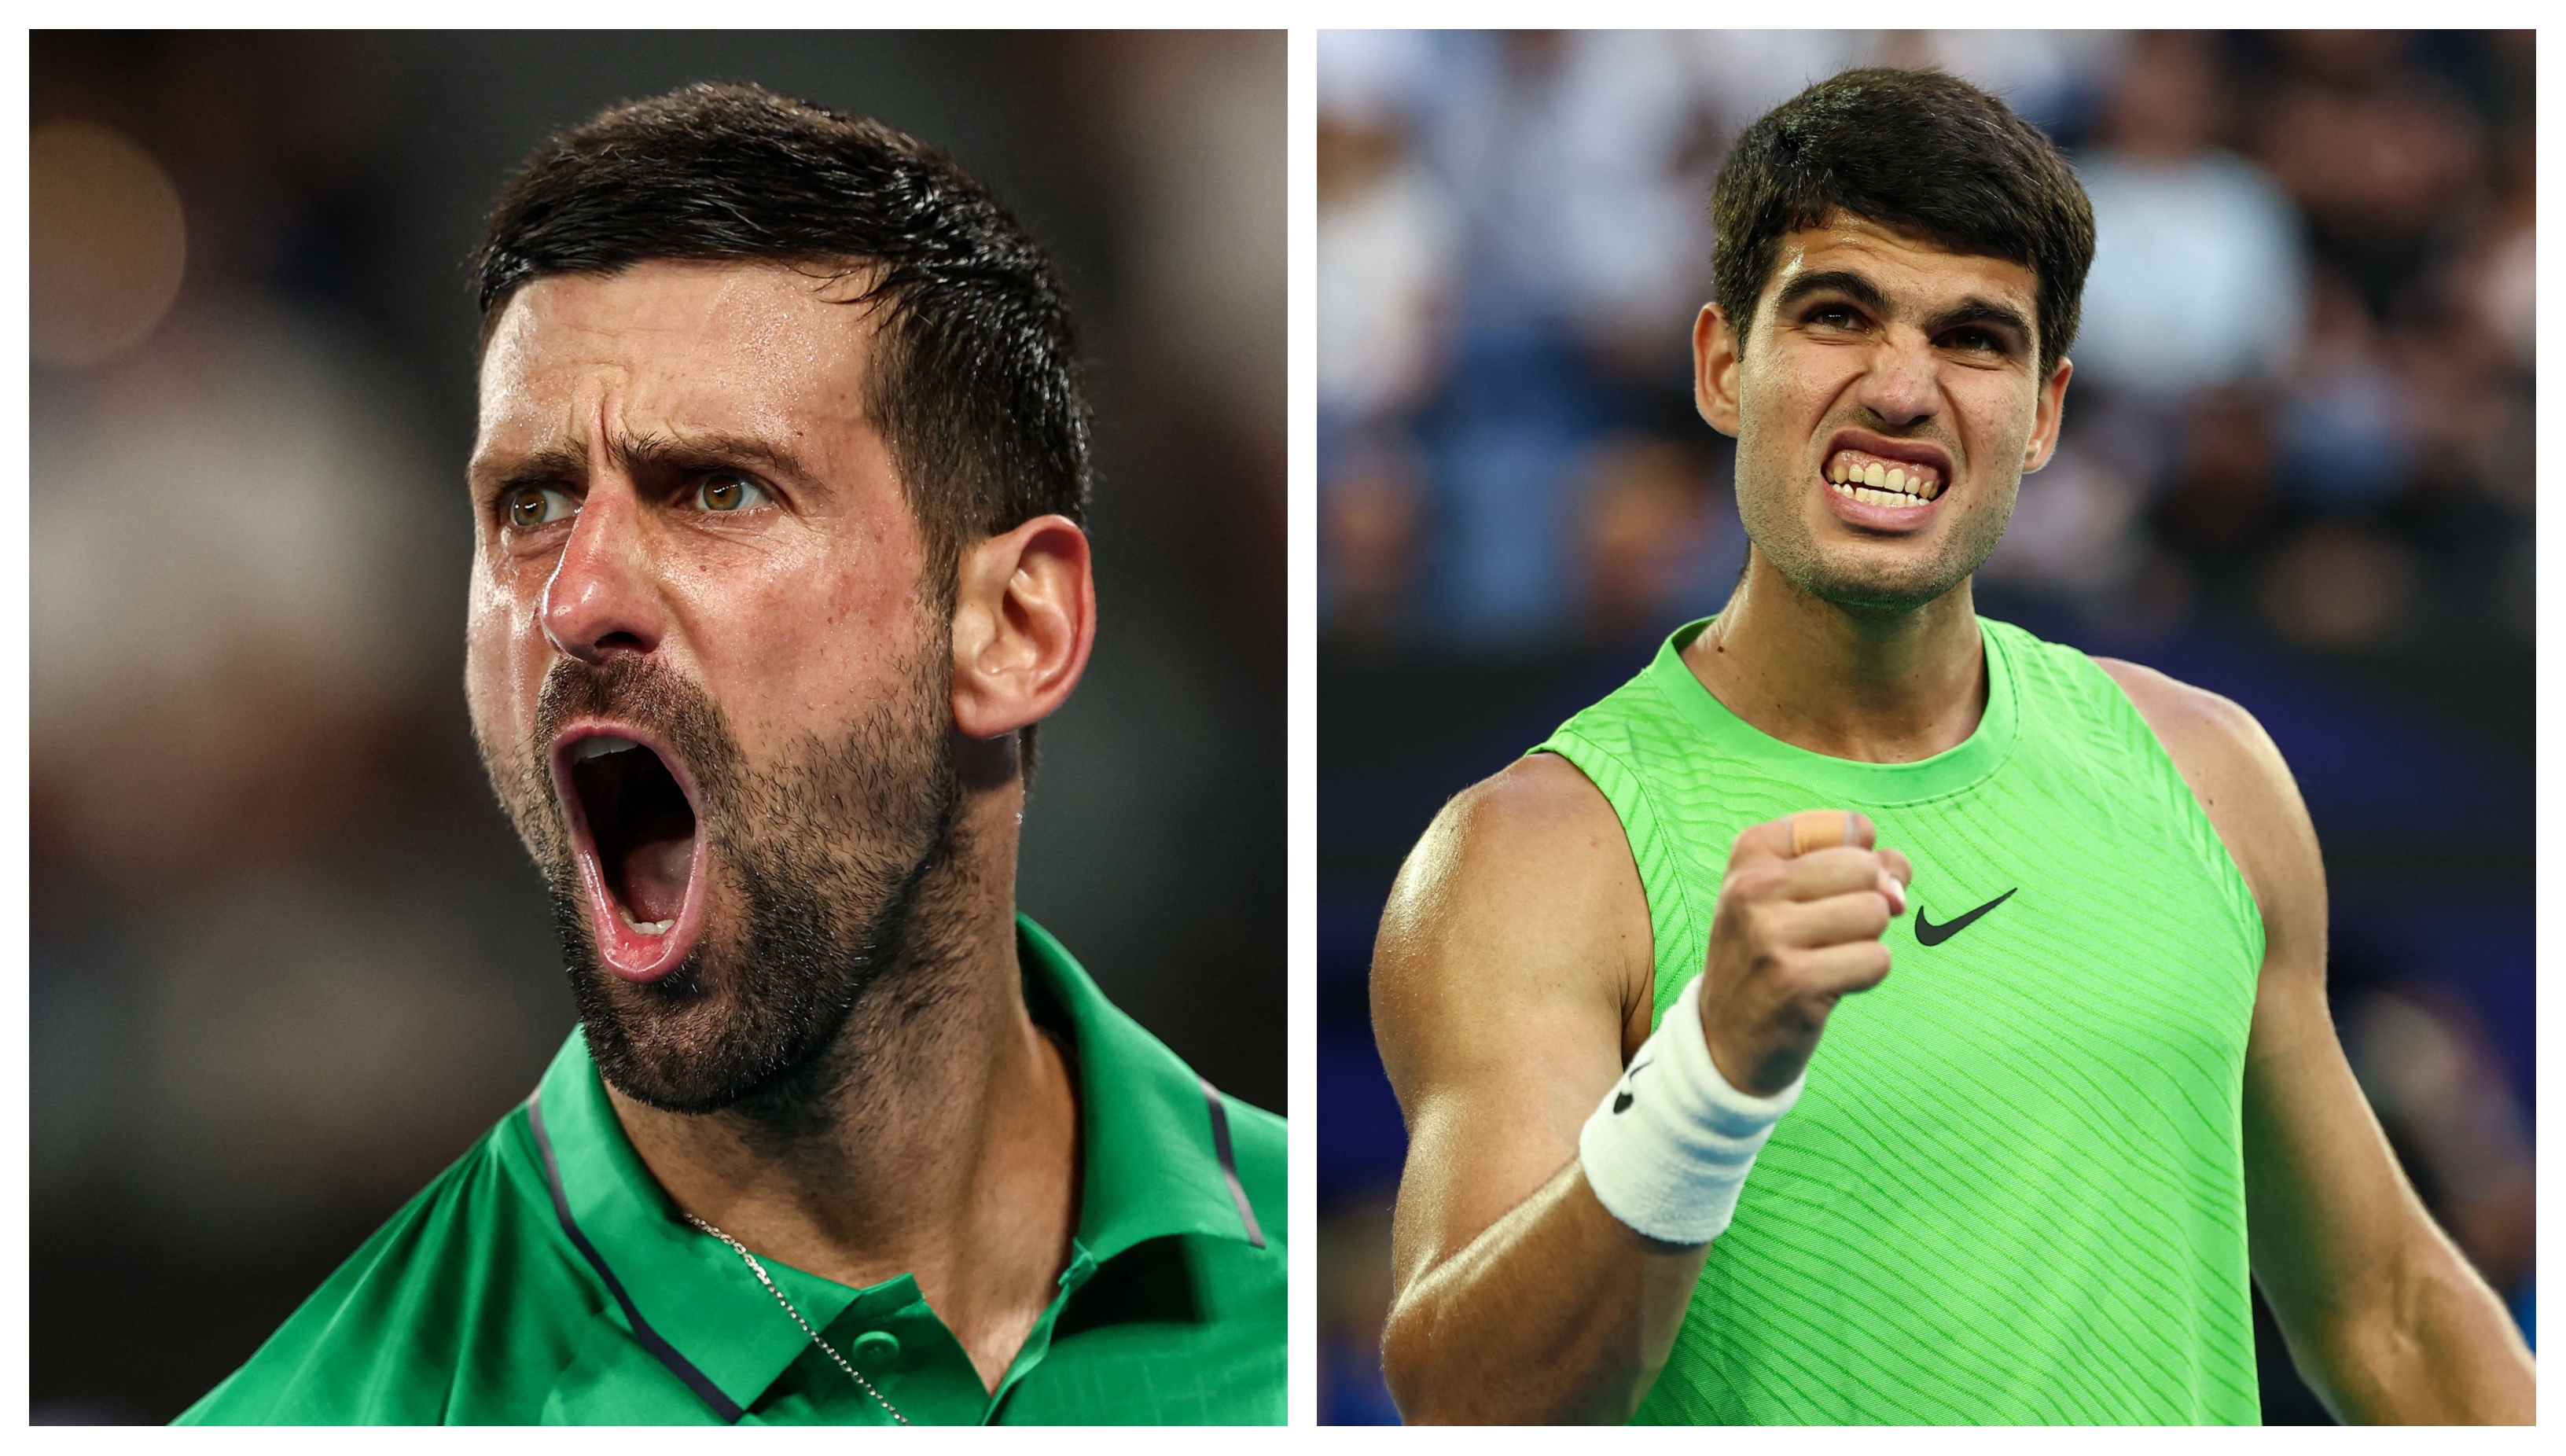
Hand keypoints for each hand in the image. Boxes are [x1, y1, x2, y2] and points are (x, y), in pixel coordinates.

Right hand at [1696, 811, 1912, 1095]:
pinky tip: (1828, 986)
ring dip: (1865, 942)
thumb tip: (1899, 889)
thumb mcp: (1796, 895)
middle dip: (1865, 904)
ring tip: (1824, 959)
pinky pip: (1877, 960)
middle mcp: (1753, 886)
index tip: (1824, 893)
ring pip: (1876, 913)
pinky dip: (1865, 976)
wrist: (1725, 1036)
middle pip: (1866, 869)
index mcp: (1752, 851)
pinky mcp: (1795, 981)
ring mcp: (1770, 934)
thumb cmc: (1773, 952)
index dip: (1861, 864)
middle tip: (1827, 933)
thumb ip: (1861, 868)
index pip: (1852, 828)